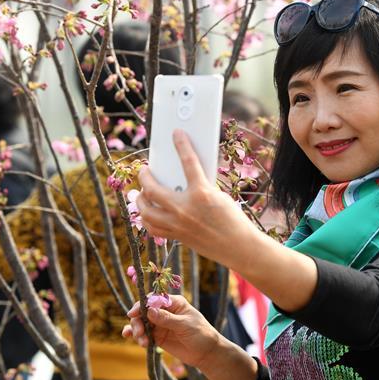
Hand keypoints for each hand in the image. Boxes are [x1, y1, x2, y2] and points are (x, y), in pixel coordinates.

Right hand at [121, 295, 219, 367]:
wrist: (206, 353)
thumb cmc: (201, 334)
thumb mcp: (185, 325)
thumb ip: (167, 319)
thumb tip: (149, 310)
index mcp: (173, 303)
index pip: (153, 299)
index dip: (141, 305)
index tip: (133, 314)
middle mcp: (165, 311)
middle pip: (144, 311)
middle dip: (138, 321)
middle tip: (139, 334)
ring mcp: (160, 324)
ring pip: (141, 323)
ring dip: (137, 330)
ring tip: (143, 342)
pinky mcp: (157, 337)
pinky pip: (143, 334)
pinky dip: (135, 335)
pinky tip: (128, 336)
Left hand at [136, 130, 259, 268]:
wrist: (238, 246)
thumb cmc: (232, 218)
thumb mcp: (218, 195)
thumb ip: (199, 186)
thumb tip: (182, 177)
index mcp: (201, 193)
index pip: (189, 162)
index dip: (182, 145)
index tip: (176, 133)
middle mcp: (185, 209)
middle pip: (152, 189)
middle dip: (144, 177)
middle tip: (144, 170)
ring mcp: (178, 225)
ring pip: (146, 211)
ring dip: (140, 199)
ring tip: (142, 192)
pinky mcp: (178, 236)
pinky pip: (153, 228)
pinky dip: (147, 219)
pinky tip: (148, 213)